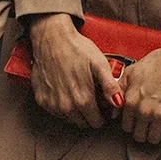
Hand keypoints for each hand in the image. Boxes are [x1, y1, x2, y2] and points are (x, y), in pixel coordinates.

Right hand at [27, 14, 123, 129]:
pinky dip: (61, 104)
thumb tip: (119, 104)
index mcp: (82, 100)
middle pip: (83, 123)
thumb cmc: (77, 48)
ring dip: (75, 110)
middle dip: (89, 114)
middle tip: (91, 97)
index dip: (102, 115)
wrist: (52, 37)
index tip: (103, 106)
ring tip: (78, 90)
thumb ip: (110, 86)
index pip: (96, 122)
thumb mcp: (99, 63)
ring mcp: (52, 105)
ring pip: (69, 118)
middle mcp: (66, 107)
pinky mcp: (41, 99)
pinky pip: (55, 111)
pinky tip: (65, 89)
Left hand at [120, 36, 160, 145]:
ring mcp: (159, 114)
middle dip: (143, 131)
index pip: (126, 126)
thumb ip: (120, 89)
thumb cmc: (160, 60)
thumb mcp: (133, 71)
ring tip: (159, 125)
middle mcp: (143, 110)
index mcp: (131, 100)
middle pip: (138, 136)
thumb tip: (114, 108)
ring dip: (156, 133)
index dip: (131, 124)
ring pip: (153, 139)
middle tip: (148, 124)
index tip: (136, 121)